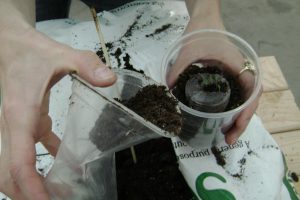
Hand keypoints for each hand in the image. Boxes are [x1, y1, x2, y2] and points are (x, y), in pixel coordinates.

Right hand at [0, 27, 115, 198]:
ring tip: (60, 193)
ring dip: (33, 183)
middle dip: (27, 194)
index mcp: (20, 115)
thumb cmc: (33, 52)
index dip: (31, 188)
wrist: (13, 44)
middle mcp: (14, 126)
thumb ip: (87, 66)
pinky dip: (45, 162)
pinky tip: (66, 165)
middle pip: (10, 174)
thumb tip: (110, 80)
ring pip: (16, 165)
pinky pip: (33, 149)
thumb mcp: (63, 55)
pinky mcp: (27, 122)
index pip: (19, 162)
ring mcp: (18, 126)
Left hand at [167, 17, 261, 144]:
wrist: (205, 21)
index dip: (247, 112)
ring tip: (226, 135)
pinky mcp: (229, 78)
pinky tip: (221, 120)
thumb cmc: (202, 32)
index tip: (235, 126)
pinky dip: (231, 111)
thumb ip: (177, 70)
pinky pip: (235, 97)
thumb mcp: (188, 51)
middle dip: (241, 122)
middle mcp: (242, 73)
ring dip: (237, 119)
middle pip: (250, 102)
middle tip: (228, 139)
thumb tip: (167, 91)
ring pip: (244, 101)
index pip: (252, 92)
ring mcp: (236, 76)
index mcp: (239, 66)